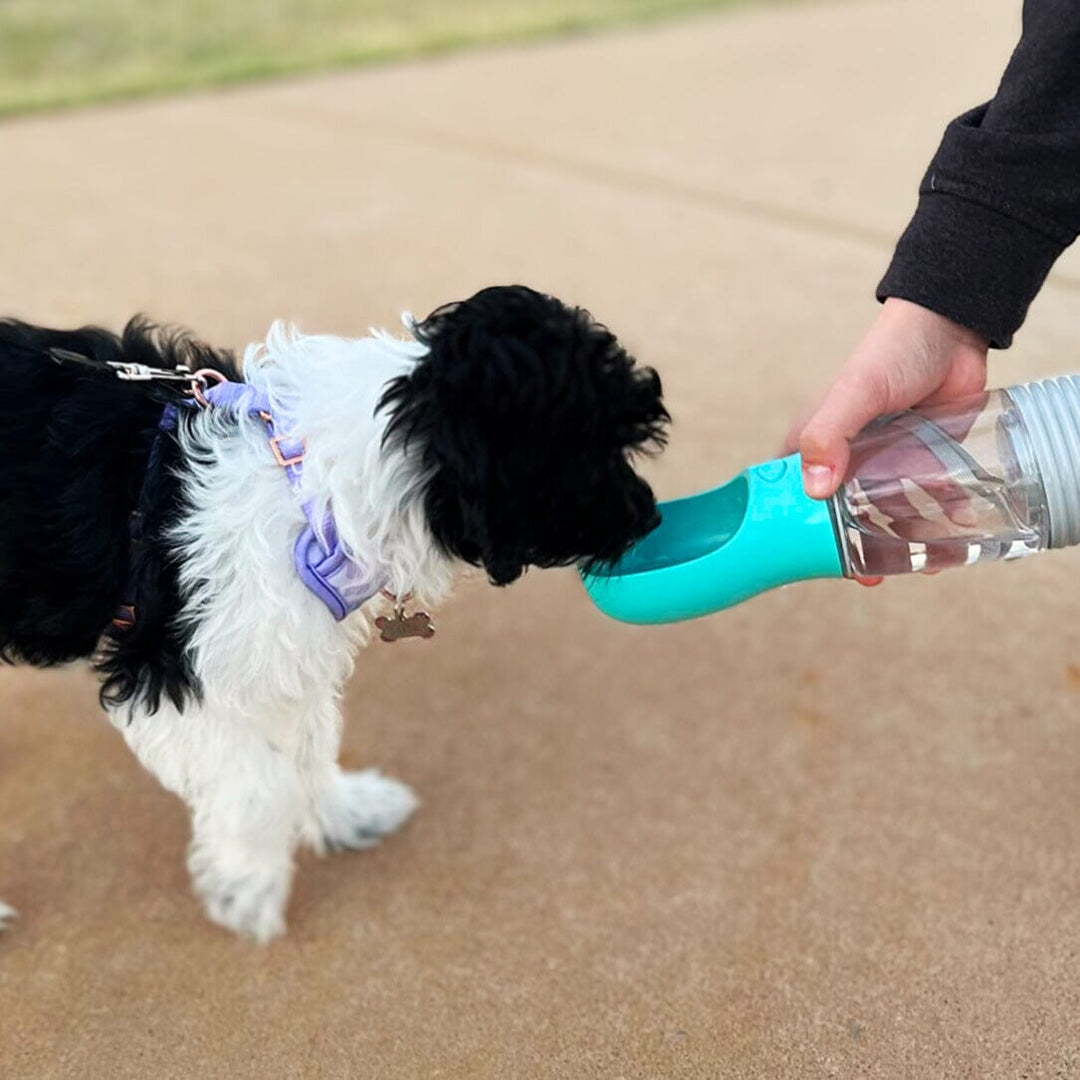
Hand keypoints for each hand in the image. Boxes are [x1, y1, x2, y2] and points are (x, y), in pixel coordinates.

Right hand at [784, 297, 988, 584]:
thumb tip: (814, 488)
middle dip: (854, 548)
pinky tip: (952, 542)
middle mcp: (845, 459)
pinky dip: (937, 523)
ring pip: (885, 513)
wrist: (952, 329)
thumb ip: (829, 434)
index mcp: (814, 444)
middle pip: (840, 515)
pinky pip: (926, 501)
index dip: (797, 530)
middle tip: (870, 576)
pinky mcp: (923, 463)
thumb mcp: (854, 393)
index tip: (813, 561)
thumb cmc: (891, 353)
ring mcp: (885, 464)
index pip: (793, 495)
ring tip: (920, 565)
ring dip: (900, 542)